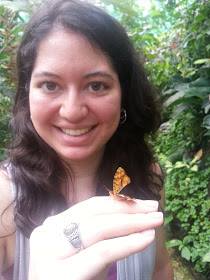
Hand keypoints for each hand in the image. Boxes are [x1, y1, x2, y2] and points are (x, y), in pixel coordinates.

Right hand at [29, 196, 162, 279]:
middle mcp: (45, 235)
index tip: (143, 203)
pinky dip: (127, 243)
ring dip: (132, 222)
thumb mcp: (87, 250)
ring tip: (155, 220)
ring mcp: (49, 254)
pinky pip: (102, 251)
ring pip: (98, 228)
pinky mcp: (62, 275)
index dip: (119, 202)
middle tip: (154, 208)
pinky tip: (147, 238)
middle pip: (93, 214)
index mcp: (52, 226)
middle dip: (128, 209)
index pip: (89, 207)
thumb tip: (131, 209)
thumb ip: (100, 231)